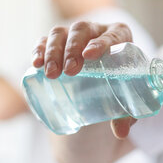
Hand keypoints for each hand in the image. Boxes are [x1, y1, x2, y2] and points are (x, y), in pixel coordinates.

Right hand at [32, 21, 135, 137]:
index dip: (101, 42)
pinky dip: (39, 50)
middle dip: (73, 49)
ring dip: (53, 51)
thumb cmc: (121, 88)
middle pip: (82, 30)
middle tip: (70, 71)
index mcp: (121, 37)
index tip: (90, 56)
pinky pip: (45, 41)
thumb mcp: (126, 101)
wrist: (104, 88)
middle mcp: (97, 31)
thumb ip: (126, 115)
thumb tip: (121, 132)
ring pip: (61, 33)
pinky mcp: (57, 44)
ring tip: (51, 73)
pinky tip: (36, 63)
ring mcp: (74, 36)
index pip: (113, 35)